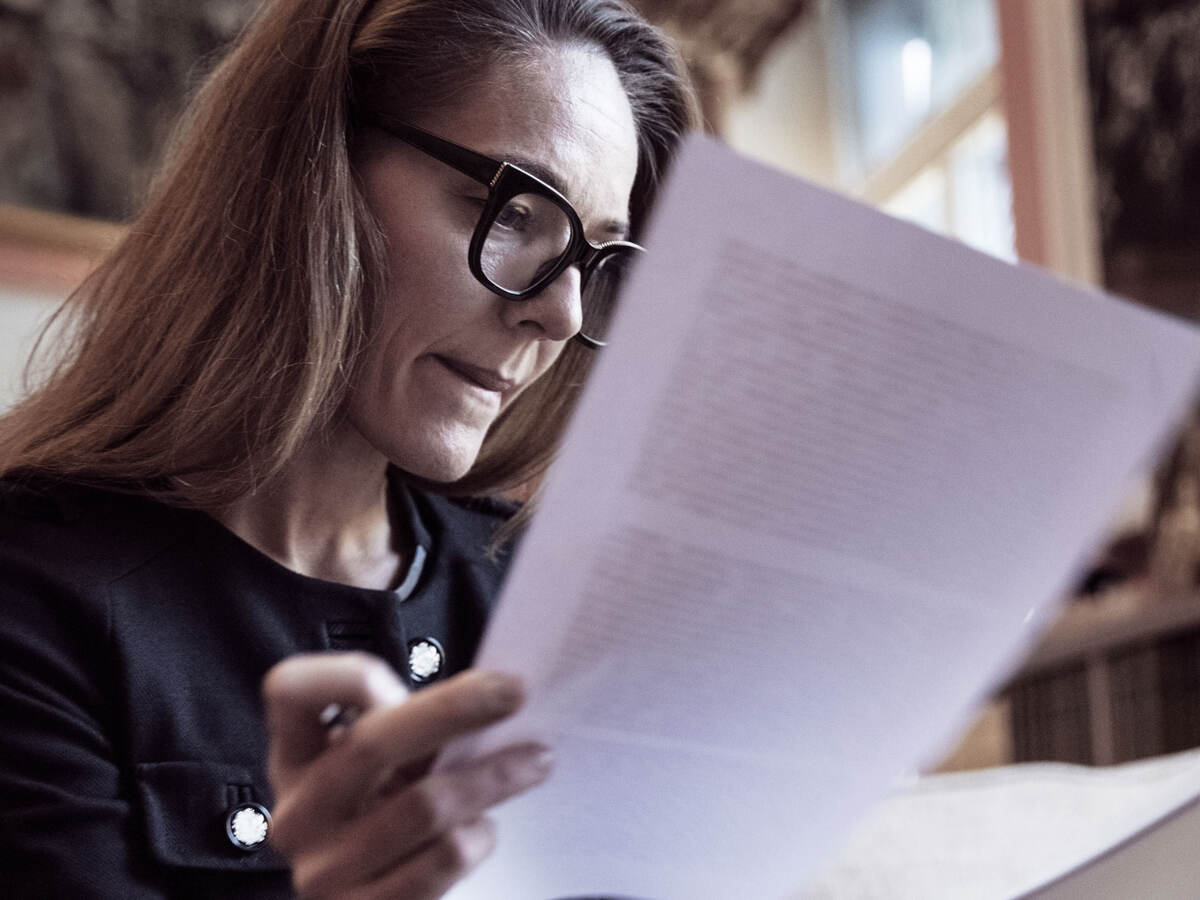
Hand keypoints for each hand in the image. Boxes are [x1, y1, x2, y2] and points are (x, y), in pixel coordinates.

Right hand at [262, 652, 551, 898]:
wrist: (381, 898)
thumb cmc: (394, 808)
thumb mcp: (388, 763)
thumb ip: (413, 722)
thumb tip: (493, 687)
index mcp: (295, 757)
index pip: (289, 692)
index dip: (342, 674)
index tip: (406, 673)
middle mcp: (298, 813)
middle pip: (370, 744)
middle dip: (455, 709)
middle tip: (514, 693)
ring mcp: (323, 870)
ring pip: (423, 805)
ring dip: (493, 775)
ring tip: (533, 761)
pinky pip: (441, 859)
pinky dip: (478, 836)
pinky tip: (487, 826)